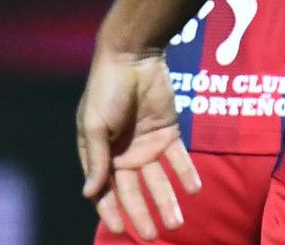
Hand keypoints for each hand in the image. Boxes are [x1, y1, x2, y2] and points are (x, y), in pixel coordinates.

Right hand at [77, 46, 200, 241]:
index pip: (105, 191)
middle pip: (134, 191)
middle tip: (152, 236)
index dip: (111, 211)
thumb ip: (96, 160)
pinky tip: (194, 190)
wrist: (132, 56)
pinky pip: (179, 160)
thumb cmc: (105, 89)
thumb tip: (89, 194)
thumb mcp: (94, 124)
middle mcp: (124, 155)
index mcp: (101, 154)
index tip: (120, 231)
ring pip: (159, 181)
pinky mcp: (168, 133)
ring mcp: (147, 145)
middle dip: (142, 214)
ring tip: (177, 224)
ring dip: (167, 201)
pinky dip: (186, 175)